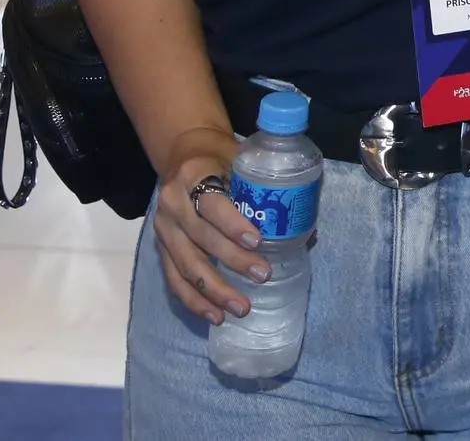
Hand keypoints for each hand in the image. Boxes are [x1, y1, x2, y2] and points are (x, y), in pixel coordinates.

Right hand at [154, 129, 266, 324]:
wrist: (182, 154)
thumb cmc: (221, 158)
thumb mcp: (240, 159)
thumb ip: (263, 188)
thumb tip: (307, 229)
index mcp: (193, 176)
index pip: (212, 204)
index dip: (232, 224)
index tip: (257, 240)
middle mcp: (172, 204)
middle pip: (201, 238)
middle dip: (232, 261)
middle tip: (263, 276)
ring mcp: (163, 229)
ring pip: (185, 265)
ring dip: (213, 291)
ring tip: (240, 308)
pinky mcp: (161, 248)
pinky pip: (174, 279)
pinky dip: (193, 300)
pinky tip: (214, 315)